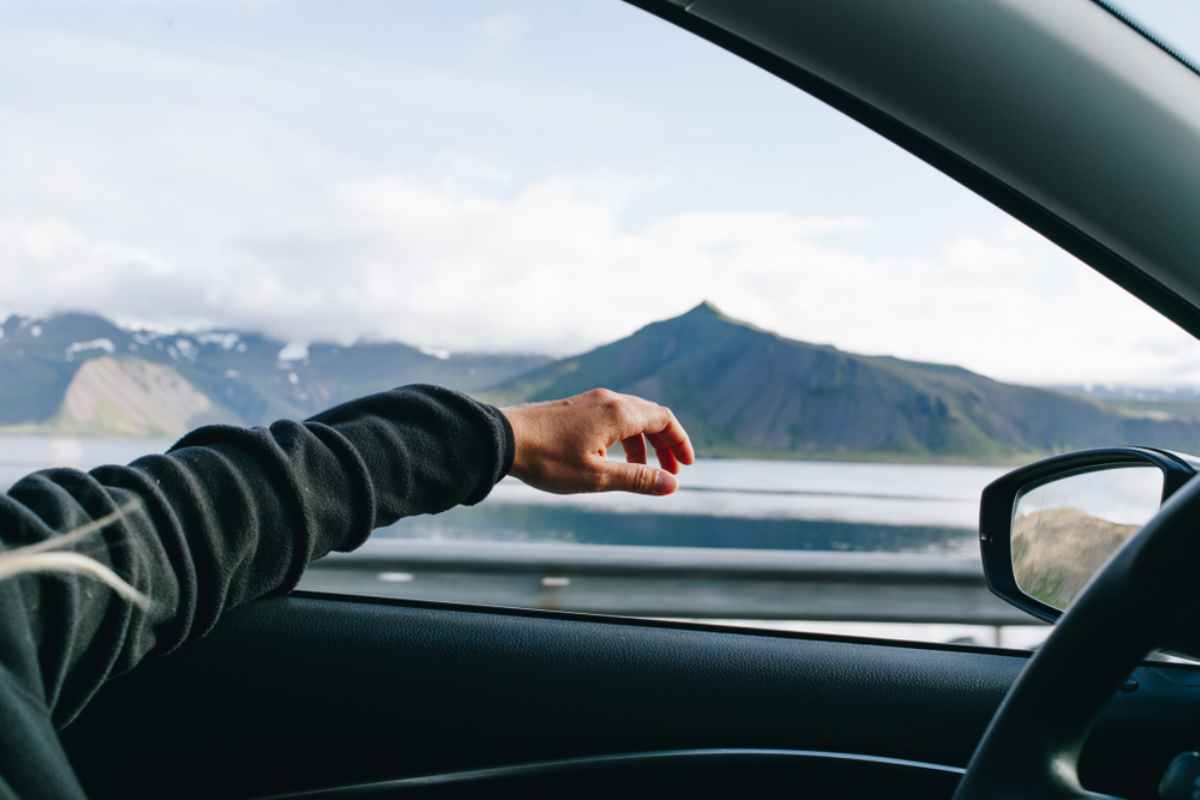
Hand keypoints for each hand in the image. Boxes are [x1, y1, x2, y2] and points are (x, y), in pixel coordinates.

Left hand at [502, 388, 694, 495]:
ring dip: (643, 443)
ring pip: (630, 417)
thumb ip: (637, 479)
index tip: (686, 466)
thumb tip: (672, 485)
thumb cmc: (548, 460)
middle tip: (670, 473)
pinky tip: (612, 459)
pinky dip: (623, 437)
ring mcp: (590, 401)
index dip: (680, 442)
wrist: (503, 439)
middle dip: (664, 444)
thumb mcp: (597, 477)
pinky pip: (611, 417)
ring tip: (642, 471)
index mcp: (619, 413)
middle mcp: (609, 400)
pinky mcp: (575, 407)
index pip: (664, 419)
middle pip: (651, 416)